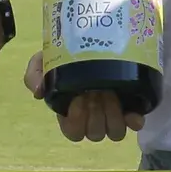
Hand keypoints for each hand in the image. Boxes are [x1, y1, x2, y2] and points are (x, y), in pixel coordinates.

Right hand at [22, 52, 142, 142]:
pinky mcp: (133, 107)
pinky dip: (135, 120)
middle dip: (95, 113)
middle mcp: (94, 118)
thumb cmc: (67, 55)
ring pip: (116, 133)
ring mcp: (114, 114)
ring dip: (113, 116)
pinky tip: (132, 110)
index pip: (73, 133)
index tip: (77, 98)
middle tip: (96, 91)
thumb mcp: (44, 60)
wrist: (95, 37)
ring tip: (111, 92)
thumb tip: (39, 92)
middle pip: (96, 133)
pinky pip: (136, 124)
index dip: (76, 121)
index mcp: (72, 113)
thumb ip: (35, 74)